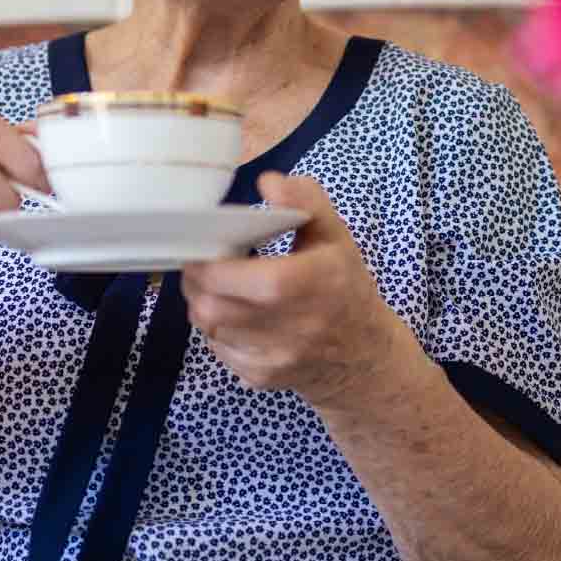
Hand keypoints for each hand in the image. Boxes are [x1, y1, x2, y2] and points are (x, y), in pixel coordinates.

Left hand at [181, 172, 405, 407]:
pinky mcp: (261, 378)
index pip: (230, 276)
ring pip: (209, 327)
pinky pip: (218, 350)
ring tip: (217, 287)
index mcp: (305, 283)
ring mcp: (273, 357)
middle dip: (196, 283)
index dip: (206, 262)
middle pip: (209, 305)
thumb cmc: (345, 287)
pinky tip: (235, 316)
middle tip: (201, 265)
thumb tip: (268, 181)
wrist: (364, 356)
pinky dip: (217, 330)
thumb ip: (306, 202)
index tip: (205, 247)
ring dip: (203, 304)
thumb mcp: (336, 237)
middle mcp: (289, 326)